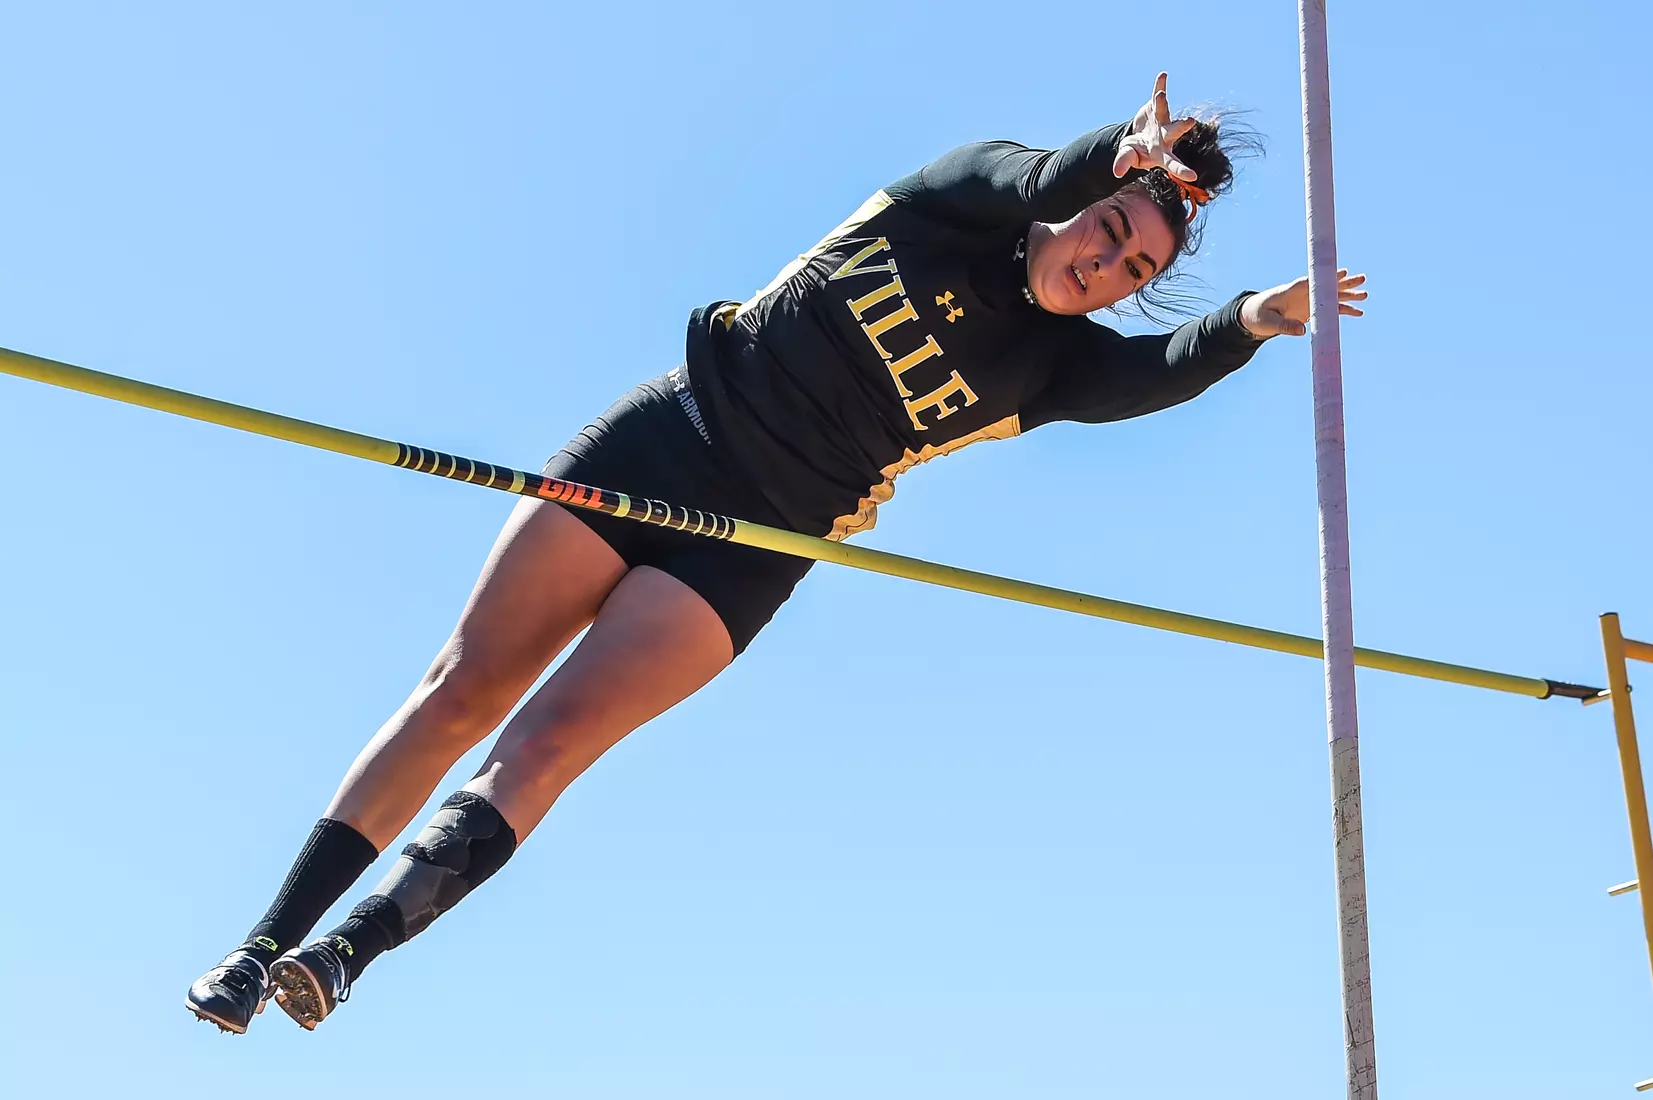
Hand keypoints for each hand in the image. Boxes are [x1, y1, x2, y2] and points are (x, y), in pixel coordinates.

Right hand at [1112, 72, 1198, 180]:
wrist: (1137, 136)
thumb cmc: (1135, 151)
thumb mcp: (1128, 157)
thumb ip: (1124, 162)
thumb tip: (1117, 172)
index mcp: (1161, 153)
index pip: (1172, 163)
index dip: (1181, 169)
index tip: (1192, 177)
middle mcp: (1166, 136)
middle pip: (1174, 131)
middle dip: (1181, 127)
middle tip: (1190, 122)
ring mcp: (1163, 120)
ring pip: (1164, 111)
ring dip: (1161, 102)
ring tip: (1159, 95)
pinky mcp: (1156, 107)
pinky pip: (1157, 95)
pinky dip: (1159, 86)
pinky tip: (1163, 75)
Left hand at [1239, 270, 1367, 337]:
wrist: (1253, 317)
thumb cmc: (1257, 315)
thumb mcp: (1268, 322)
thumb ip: (1285, 326)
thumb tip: (1304, 331)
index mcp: (1291, 290)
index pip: (1311, 281)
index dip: (1327, 277)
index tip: (1342, 273)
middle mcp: (1303, 293)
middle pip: (1327, 285)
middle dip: (1344, 283)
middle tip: (1363, 278)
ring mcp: (1309, 301)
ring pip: (1332, 296)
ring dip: (1348, 296)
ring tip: (1366, 295)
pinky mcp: (1311, 310)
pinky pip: (1331, 310)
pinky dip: (1344, 311)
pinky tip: (1359, 312)